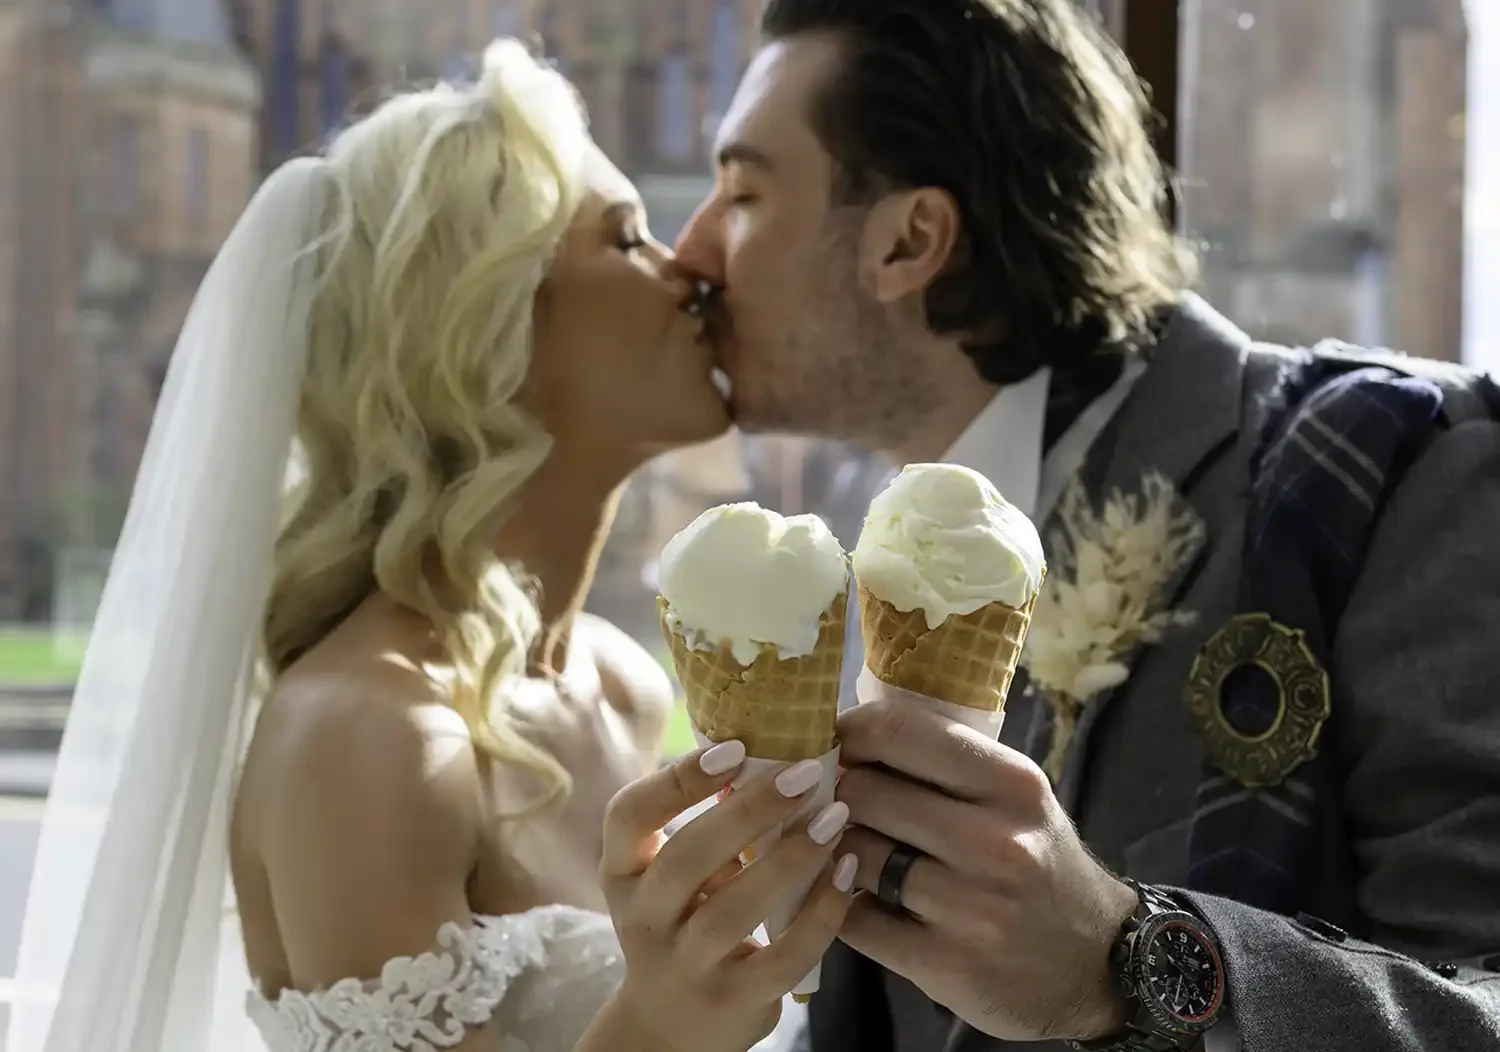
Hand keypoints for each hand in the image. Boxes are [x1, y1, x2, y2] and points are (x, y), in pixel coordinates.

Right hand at [601, 740, 858, 1051]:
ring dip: (792, 858)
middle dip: (748, 810)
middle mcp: (644, 919)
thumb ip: (709, 829)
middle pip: (686, 857)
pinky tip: (846, 873)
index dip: (676, 779)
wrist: (671, 1028)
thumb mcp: (672, 880)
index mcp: (624, 873)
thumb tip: (780, 756)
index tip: (733, 748)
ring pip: (735, 909)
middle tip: (804, 774)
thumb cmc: (682, 925)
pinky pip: (784, 955)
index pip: (628, 816)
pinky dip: (822, 912)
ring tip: (835, 817)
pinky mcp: (734, 999)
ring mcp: (686, 964)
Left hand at [833, 699, 1138, 1042]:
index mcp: (1012, 784)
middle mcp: (995, 841)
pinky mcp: (945, 963)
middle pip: (865, 792)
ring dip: (839, 851)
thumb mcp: (1014, 798)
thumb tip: (846, 738)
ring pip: (854, 855)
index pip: (900, 731)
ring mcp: (970, 906)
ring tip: (853, 850)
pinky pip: (854, 919)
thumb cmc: (1038, 863)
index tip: (835, 741)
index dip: (850, 731)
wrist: (1096, 964)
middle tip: (836, 802)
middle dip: (839, 795)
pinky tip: (859, 898)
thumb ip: (944, 765)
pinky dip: (843, 905)